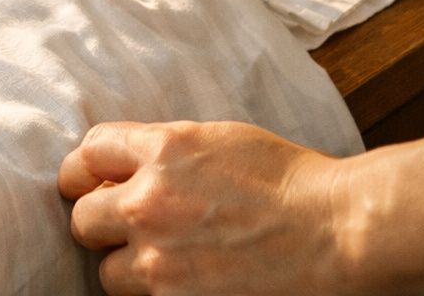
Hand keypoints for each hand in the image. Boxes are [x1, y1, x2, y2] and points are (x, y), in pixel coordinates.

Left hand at [59, 120, 356, 295]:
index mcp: (162, 150)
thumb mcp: (220, 142)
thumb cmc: (292, 183)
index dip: (84, 171)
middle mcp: (149, 202)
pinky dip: (157, 294)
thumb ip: (164, 152)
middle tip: (123, 229)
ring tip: (166, 263)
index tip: (87, 183)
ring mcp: (160, 259)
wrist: (340, 234)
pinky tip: (186, 282)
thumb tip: (122, 168)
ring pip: (107, 272)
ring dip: (128, 268)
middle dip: (101, 222)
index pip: (88, 153)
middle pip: (83, 218)